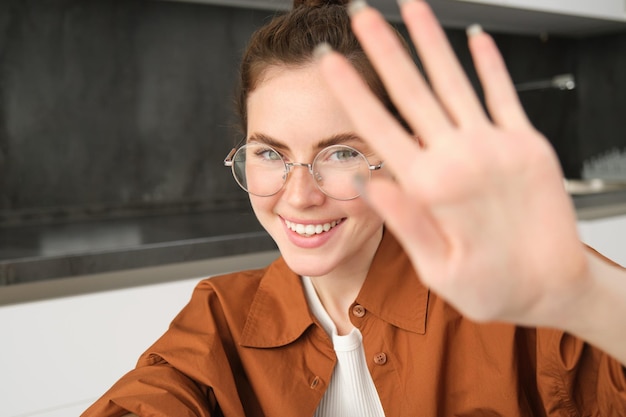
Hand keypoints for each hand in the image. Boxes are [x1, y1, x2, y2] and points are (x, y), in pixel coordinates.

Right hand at [317, 0, 590, 326]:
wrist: (559, 286)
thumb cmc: (495, 284)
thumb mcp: (436, 269)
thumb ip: (402, 218)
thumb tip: (364, 181)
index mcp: (431, 187)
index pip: (379, 127)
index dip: (351, 90)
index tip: (331, 61)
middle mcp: (461, 156)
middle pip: (413, 91)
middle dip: (384, 47)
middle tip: (362, 15)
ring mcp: (497, 144)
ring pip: (455, 80)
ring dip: (430, 40)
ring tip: (411, 7)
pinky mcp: (527, 142)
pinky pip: (503, 92)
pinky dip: (489, 63)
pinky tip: (476, 37)